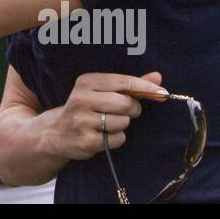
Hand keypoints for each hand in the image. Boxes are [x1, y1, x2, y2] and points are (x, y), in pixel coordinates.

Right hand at [50, 71, 164, 160]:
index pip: (123, 82)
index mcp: (86, 82)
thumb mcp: (102, 91)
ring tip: (108, 123)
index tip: (163, 92)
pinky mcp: (86, 141)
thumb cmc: (86, 108)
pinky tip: (104, 135)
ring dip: (122, 124)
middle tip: (126, 111)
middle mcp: (81, 99)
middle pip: (126, 103)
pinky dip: (117, 138)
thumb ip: (129, 84)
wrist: (57, 132)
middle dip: (132, 109)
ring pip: (123, 122)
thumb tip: (158, 77)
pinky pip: (117, 139)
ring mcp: (82, 121)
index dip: (146, 87)